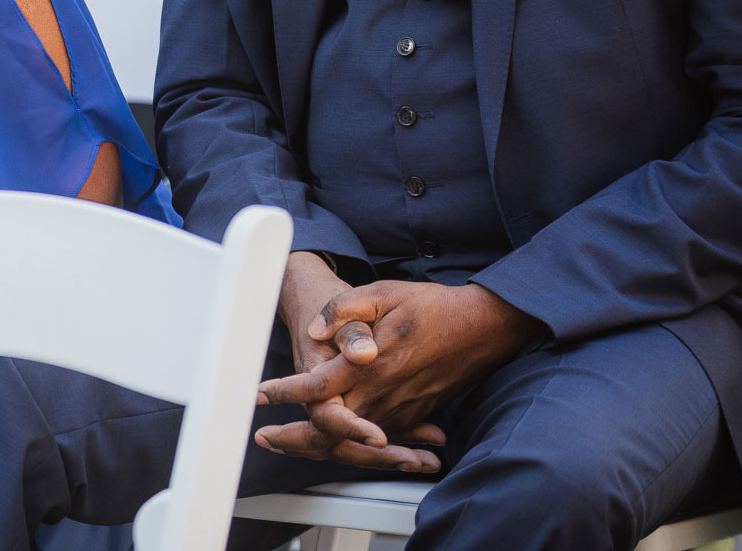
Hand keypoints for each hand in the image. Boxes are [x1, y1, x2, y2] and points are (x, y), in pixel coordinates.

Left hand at [257, 280, 541, 470]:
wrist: (482, 327)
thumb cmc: (430, 306)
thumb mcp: (384, 292)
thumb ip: (345, 309)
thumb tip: (314, 329)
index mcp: (371, 363)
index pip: (318, 387)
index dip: (285, 391)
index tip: (259, 393)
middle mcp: (383, 393)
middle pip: (331, 428)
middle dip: (294, 437)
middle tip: (264, 437)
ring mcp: (400, 408)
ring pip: (352, 442)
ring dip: (318, 446)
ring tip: (286, 444)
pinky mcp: (413, 414)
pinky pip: (378, 440)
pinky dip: (351, 448)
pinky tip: (330, 447)